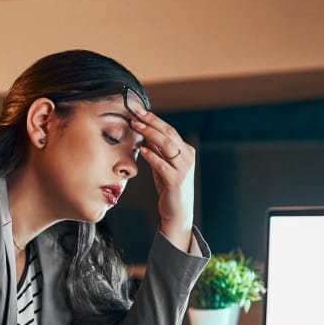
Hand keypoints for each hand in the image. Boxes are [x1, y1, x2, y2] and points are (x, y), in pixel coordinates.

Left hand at [130, 108, 194, 249]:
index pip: (169, 130)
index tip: (139, 112)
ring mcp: (183, 169)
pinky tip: (142, 149)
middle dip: (151, 122)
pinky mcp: (176, 180)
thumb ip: (157, 151)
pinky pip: (162, 164)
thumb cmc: (169, 188)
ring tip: (137, 127)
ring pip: (167, 145)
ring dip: (150, 134)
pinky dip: (152, 155)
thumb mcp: (163, 166)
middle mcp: (187, 157)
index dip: (154, 119)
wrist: (177, 212)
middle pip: (169, 133)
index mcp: (186, 151)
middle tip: (136, 114)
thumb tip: (144, 134)